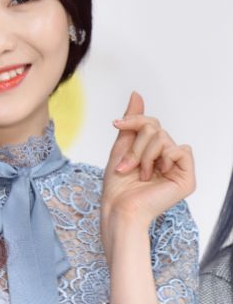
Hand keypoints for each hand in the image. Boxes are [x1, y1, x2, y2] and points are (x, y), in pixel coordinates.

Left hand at [101, 91, 194, 230]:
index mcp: (153, 153)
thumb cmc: (117, 186)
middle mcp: (167, 159)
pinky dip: (164, 159)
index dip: (134, 121)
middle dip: (137, 146)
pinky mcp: (187, 178)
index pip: (151, 124)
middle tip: (129, 166)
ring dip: (145, 155)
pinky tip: (156, 175)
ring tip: (141, 174)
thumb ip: (132, 122)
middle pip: (157, 129)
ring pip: (165, 138)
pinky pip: (181, 150)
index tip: (115, 124)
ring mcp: (178, 168)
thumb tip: (137, 94)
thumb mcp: (121, 148)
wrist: (118, 208)